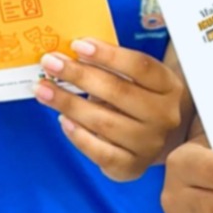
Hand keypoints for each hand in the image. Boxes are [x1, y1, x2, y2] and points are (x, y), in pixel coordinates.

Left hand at [33, 38, 183, 180]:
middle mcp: (164, 115)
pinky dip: (78, 135)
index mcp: (169, 86)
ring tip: (43, 90)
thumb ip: (112, 67)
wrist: (155, 139)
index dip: (108, 54)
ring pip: (104, 122)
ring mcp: (150, 143)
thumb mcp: (137, 80)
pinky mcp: (132, 167)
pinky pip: (100, 152)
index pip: (140, 66)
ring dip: (68, 103)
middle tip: (50, 63)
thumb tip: (70, 55)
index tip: (78, 45)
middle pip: (119, 92)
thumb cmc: (139, 99)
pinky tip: (62, 120)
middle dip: (79, 75)